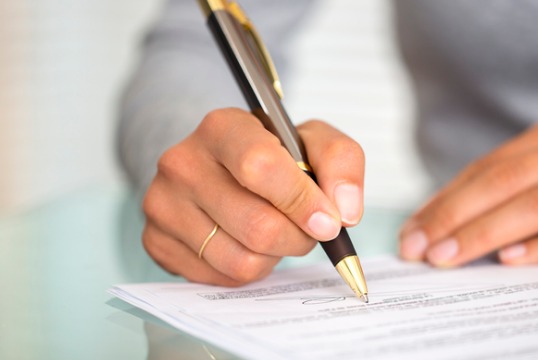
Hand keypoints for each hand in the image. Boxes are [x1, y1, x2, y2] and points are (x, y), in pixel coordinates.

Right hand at [142, 108, 363, 285]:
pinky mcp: (156, 240)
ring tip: (275, 231)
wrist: (220, 165)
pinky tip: (247, 242)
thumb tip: (345, 212)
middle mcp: (182, 162)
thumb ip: (341, 163)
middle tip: (307, 228)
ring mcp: (162, 204)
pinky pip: (221, 277)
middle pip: (257, 225)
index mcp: (222, 127)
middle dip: (298, 237)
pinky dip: (248, 269)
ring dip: (275, 256)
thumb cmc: (272, 154)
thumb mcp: (312, 142)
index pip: (260, 167)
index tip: (329, 222)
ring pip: (241, 260)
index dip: (301, 201)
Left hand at [399, 110, 537, 265]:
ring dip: (487, 233)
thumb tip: (450, 221)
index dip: (445, 199)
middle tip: (418, 247)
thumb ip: (519, 186)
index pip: (489, 167)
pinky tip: (512, 260)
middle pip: (507, 182)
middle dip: (454, 216)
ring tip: (449, 256)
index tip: (412, 229)